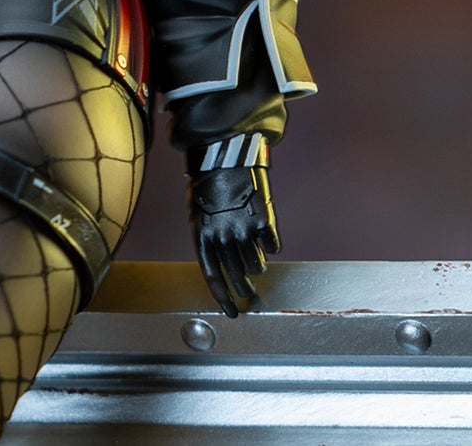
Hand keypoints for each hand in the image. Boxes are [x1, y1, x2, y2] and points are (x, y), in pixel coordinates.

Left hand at [187, 164, 279, 317]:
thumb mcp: (199, 216)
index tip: (233, 314)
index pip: (213, 278)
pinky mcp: (263, 221)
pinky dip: (270, 246)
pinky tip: (265, 237)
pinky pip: (272, 247)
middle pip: (237, 276)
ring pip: (257, 266)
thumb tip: (223, 269)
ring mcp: (243, 230)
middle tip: (250, 295)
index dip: (223, 298)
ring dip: (258, 267)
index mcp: (202, 237)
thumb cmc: (208, 188)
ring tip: (256, 260)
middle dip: (245, 290)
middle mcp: (222, 237)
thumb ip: (209, 242)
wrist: (224, 158)